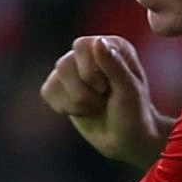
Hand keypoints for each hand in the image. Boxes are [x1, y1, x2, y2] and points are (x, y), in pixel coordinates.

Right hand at [41, 34, 164, 166]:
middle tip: (102, 101)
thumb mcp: (129, 90)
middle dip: (82, 92)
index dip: (88, 70)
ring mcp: (74, 70)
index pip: (81, 46)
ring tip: (95, 107)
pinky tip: (82, 111)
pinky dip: (64, 107)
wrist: (127, 140)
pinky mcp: (61, 88)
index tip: (105, 89)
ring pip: (55, 80)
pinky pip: (48, 91)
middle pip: (64, 64)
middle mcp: (91, 53)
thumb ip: (114, 64)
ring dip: (76, 102)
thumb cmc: (134, 114)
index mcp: (112, 46)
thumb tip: (97, 41)